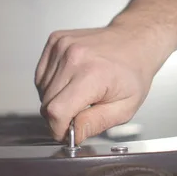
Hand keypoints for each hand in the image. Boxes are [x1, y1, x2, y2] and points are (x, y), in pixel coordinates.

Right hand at [34, 24, 171, 142]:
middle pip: (47, 102)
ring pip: (42, 90)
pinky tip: (69, 82)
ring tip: (78, 94)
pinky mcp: (55, 40)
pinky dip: (51, 85)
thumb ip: (95, 123)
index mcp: (92, 74)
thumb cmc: (132, 73)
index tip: (66, 133)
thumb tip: (73, 135)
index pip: (57, 111)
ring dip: (55, 99)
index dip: (58, 128)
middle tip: (78, 113)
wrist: (134, 40)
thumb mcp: (125, 108)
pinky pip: (41, 75)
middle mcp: (74, 57)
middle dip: (59, 116)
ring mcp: (62, 46)